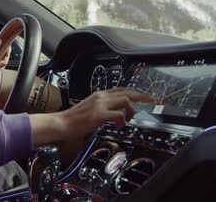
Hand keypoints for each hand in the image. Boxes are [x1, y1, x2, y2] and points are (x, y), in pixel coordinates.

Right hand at [30, 88, 153, 147]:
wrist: (62, 123)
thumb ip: (101, 108)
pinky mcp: (100, 114)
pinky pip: (119, 115)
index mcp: (98, 95)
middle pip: (127, 92)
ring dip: (132, 111)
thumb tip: (113, 112)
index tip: (143, 95)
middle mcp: (101, 96)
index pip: (120, 89)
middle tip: (153, 100)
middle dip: (142, 96)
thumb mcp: (89, 109)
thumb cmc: (73, 119)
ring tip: (129, 120)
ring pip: (126, 101)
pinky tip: (118, 126)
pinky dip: (122, 121)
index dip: (134, 91)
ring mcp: (101, 104)